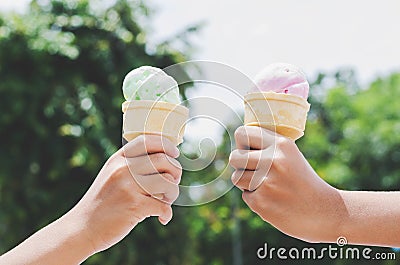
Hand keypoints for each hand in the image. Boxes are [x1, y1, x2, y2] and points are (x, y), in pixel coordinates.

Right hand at [70, 135, 181, 252]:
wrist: (82, 228)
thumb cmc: (102, 203)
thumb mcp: (111, 175)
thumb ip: (130, 166)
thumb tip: (164, 161)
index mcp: (118, 159)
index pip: (147, 141)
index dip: (166, 145)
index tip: (174, 154)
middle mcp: (123, 168)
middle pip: (164, 160)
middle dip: (175, 171)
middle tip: (172, 183)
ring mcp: (128, 186)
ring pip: (168, 181)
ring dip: (173, 193)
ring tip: (166, 201)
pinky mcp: (134, 206)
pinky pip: (163, 206)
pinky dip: (167, 214)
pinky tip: (162, 218)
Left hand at [229, 126, 343, 242]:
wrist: (325, 212)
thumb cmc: (304, 182)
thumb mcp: (291, 156)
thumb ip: (269, 148)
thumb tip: (240, 143)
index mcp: (281, 144)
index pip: (242, 133)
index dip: (241, 143)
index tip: (247, 150)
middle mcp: (273, 160)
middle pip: (234, 157)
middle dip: (240, 165)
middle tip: (253, 171)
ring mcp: (266, 182)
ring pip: (236, 177)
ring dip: (247, 184)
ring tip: (267, 187)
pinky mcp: (261, 202)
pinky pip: (246, 196)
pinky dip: (256, 200)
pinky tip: (274, 201)